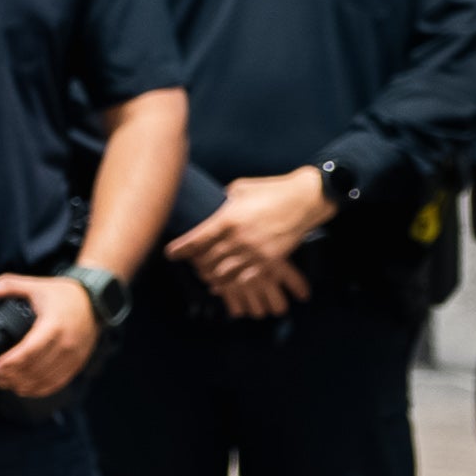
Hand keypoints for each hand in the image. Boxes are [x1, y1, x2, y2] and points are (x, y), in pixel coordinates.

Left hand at [0, 271, 102, 397]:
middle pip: (35, 368)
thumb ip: (8, 285)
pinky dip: (39, 389)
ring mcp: (73, 356)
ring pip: (45, 379)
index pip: (29, 351)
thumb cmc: (64, 295)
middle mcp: (66, 343)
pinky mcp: (77, 364)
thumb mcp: (36, 285)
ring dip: (22, 385)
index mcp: (53, 325)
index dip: (10, 363)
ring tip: (4, 383)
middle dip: (10, 376)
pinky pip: (57, 383)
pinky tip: (24, 389)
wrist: (95, 301)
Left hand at [168, 167, 330, 319]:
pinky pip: (246, 279)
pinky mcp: (270, 261)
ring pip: (224, 273)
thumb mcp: (240, 189)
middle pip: (207, 259)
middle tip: (190, 264)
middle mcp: (239, 238)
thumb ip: (222, 201)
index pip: (196, 240)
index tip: (170, 254)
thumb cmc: (271, 190)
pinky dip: (231, 285)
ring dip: (211, 277)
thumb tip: (210, 206)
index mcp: (228, 219)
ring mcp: (255, 252)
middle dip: (195, 264)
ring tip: (204, 276)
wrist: (305, 200)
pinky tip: (222, 287)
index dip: (180, 249)